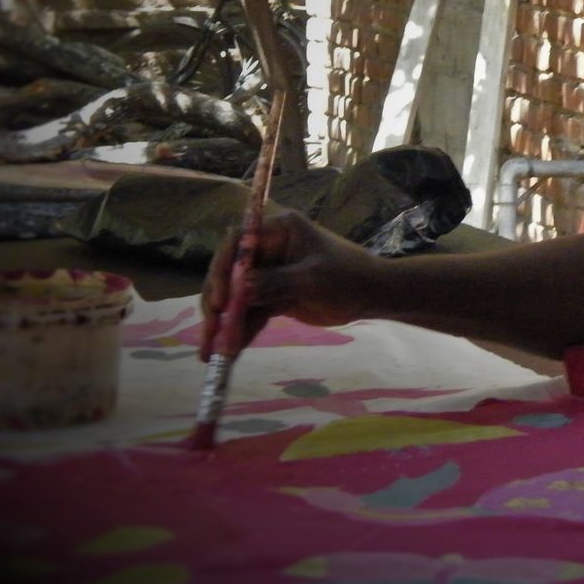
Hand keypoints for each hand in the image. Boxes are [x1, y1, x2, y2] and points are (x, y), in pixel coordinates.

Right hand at [198, 210, 379, 361]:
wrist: (373, 295)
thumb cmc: (348, 276)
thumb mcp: (312, 279)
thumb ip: (276, 283)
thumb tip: (240, 288)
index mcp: (278, 229)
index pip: (238, 243)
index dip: (223, 270)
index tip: (221, 301)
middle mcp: (268, 248)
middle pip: (230, 273)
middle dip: (218, 304)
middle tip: (210, 332)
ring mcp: (269, 272)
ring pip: (237, 298)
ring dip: (225, 324)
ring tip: (212, 353)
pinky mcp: (273, 295)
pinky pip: (251, 313)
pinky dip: (241, 331)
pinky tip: (230, 352)